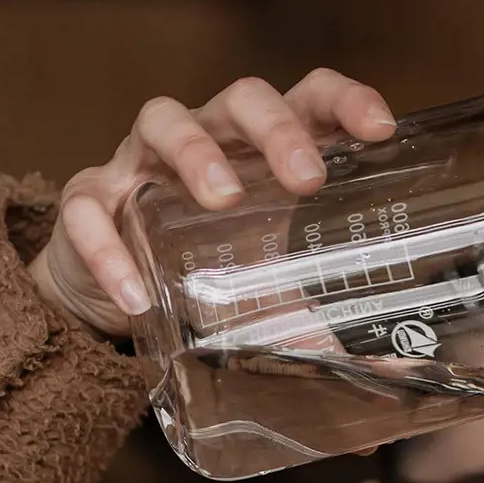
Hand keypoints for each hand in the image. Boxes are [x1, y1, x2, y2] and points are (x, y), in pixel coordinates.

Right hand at [30, 68, 398, 339]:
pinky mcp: (88, 202)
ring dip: (195, 152)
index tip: (379, 129)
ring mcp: (142, 164)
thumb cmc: (205, 277)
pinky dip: (108, 248)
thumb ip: (322, 332)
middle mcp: (205, 140)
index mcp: (261, 154)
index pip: (308, 99)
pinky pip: (89, 210)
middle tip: (305, 180)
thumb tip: (395, 384)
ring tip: (221, 198)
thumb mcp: (268, 299)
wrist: (115, 297)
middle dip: (276, 129)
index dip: (345, 101)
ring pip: (164, 120)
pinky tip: (136, 293)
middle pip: (241, 98)